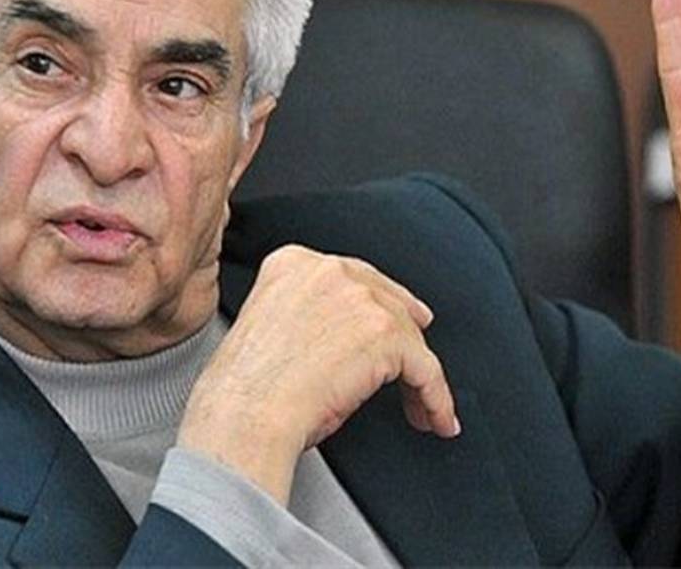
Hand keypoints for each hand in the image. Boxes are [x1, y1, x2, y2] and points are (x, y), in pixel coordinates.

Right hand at [178, 244, 458, 503]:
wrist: (246, 413)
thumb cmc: (245, 389)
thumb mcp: (269, 327)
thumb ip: (306, 315)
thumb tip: (343, 341)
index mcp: (292, 263)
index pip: (352, 278)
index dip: (378, 303)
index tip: (391, 319)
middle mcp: (328, 271)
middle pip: (387, 301)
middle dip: (407, 333)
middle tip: (418, 363)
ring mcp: (359, 298)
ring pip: (409, 336)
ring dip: (420, 377)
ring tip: (422, 408)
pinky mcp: (384, 334)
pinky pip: (426, 368)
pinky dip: (435, 399)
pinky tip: (434, 417)